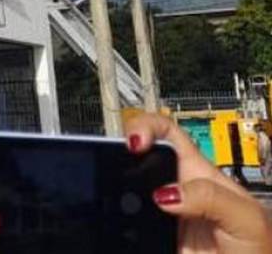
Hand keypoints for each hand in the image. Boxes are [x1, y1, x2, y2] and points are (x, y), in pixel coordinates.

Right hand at [126, 112, 271, 253]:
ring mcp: (162, 214)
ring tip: (115, 196)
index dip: (147, 127)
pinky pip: (127, 224)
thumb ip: (210, 196)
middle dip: (121, 155)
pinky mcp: (152, 237)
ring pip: (128, 190)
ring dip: (118, 190)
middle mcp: (176, 188)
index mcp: (198, 171)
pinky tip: (120, 224)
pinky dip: (119, 222)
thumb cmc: (258, 249)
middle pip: (139, 157)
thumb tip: (165, 193)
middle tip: (112, 163)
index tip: (135, 142)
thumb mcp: (245, 216)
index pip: (166, 132)